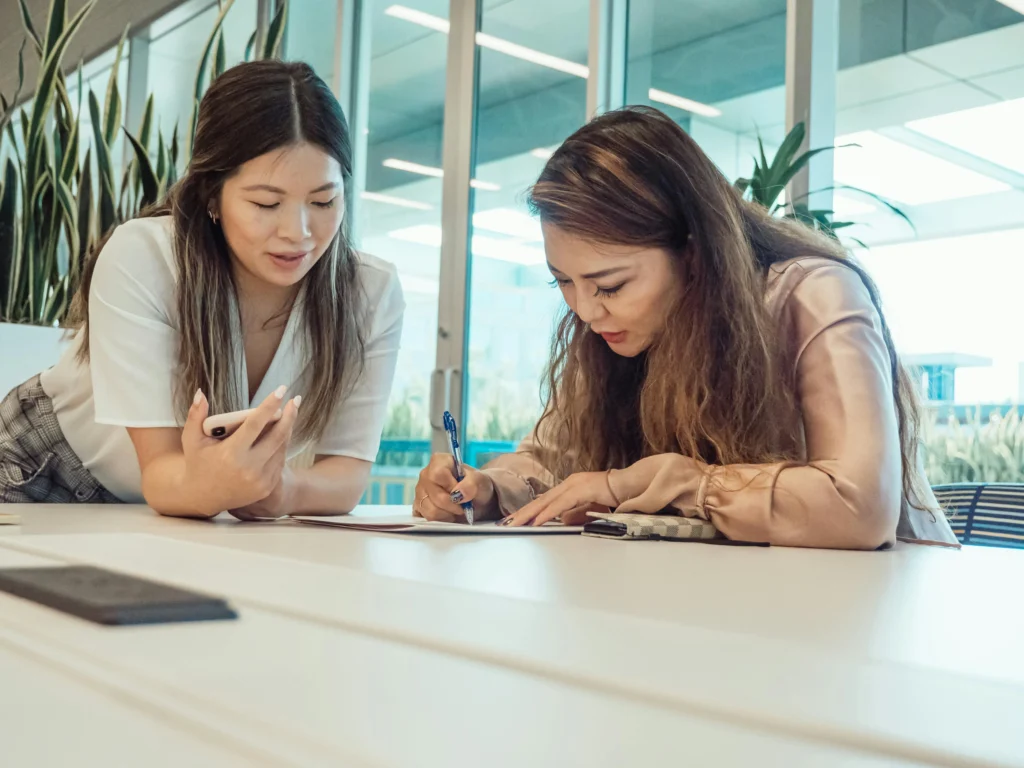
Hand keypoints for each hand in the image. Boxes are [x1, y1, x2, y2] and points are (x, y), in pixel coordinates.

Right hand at [181, 386, 299, 515]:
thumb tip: (201, 393)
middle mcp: (248, 468)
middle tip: (295, 400)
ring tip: (290, 413)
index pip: (255, 424)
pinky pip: (280, 461)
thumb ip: (195, 415)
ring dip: (288, 429)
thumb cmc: (197, 463)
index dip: (270, 405)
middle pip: (277, 435)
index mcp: (230, 453)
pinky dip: (282, 445)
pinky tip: (284, 433)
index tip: (282, 390)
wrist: (201, 498)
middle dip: (290, 415)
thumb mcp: (191, 440)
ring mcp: (259, 480)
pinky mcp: (266, 488)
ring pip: (281, 448)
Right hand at [413, 453, 494, 522]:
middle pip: (435, 496)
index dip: (451, 487)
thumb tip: (458, 493)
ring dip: (447, 514)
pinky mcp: (418, 507)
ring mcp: (420, 492)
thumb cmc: (477, 486)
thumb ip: (472, 483)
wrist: (476, 499)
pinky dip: (440, 520)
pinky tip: (447, 515)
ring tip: (455, 510)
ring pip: (430, 511)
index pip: (438, 474)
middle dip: (453, 505)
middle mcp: (426, 475)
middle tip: (463, 505)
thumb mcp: (482, 481)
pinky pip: (426, 519)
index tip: (462, 492)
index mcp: (439, 461)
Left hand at [503, 471, 617, 526]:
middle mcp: (570, 483)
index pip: (545, 500)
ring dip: (530, 514)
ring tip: (516, 523)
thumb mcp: (591, 509)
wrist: (635, 484)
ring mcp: (576, 484)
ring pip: (547, 501)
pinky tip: (537, 521)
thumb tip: (562, 521)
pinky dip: (548, 513)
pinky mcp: (583, 489)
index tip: (515, 520)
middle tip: (506, 523)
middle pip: (541, 500)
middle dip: (523, 512)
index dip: (529, 510)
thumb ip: (576, 514)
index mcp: (570, 487)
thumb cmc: (616, 496)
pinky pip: (561, 504)